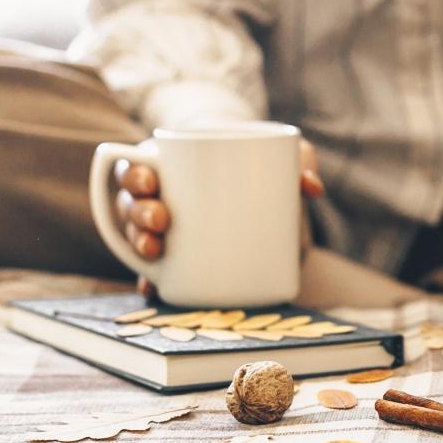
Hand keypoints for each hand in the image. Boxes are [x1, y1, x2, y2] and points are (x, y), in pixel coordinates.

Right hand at [116, 137, 323, 297]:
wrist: (266, 187)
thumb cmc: (267, 161)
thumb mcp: (284, 154)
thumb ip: (301, 161)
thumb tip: (311, 187)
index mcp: (171, 164)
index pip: (135, 165)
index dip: (132, 173)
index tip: (151, 180)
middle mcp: (160, 197)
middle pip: (131, 204)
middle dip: (138, 213)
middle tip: (162, 219)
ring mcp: (165, 228)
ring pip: (136, 235)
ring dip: (137, 244)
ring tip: (154, 250)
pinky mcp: (178, 257)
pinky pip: (153, 270)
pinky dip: (149, 280)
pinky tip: (151, 289)